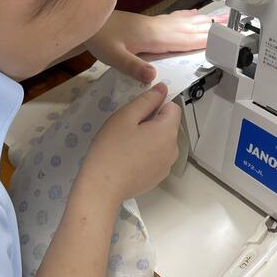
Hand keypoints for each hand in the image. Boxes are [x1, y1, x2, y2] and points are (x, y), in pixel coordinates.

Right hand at [76, 83, 180, 203]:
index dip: (156, 104)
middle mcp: (174, 149)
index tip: (137, 112)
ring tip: (126, 144)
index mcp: (168, 131)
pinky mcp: (158, 177)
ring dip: (149, 138)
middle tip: (127, 128)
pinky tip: (128, 159)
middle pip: (168, 125)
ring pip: (162, 141)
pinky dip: (147, 154)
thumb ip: (147, 100)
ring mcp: (167, 166)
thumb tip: (163, 88)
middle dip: (152, 122)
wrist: (102, 187)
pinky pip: (157, 157)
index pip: (173, 107)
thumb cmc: (111, 148)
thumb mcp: (126, 117)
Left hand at [87, 9, 223, 82]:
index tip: (223, 40)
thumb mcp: (113, 56)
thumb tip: (153, 77)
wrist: (89, 20)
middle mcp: (158, 28)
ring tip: (221, 19)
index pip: (184, 40)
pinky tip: (194, 15)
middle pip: (190, 29)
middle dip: (211, 28)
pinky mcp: (150, 23)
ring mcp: (155, 24)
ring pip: (185, 23)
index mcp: (154, 37)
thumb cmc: (100, 38)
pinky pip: (175, 19)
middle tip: (232, 24)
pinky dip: (188, 17)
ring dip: (204, 22)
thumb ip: (133, 67)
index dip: (204, 41)